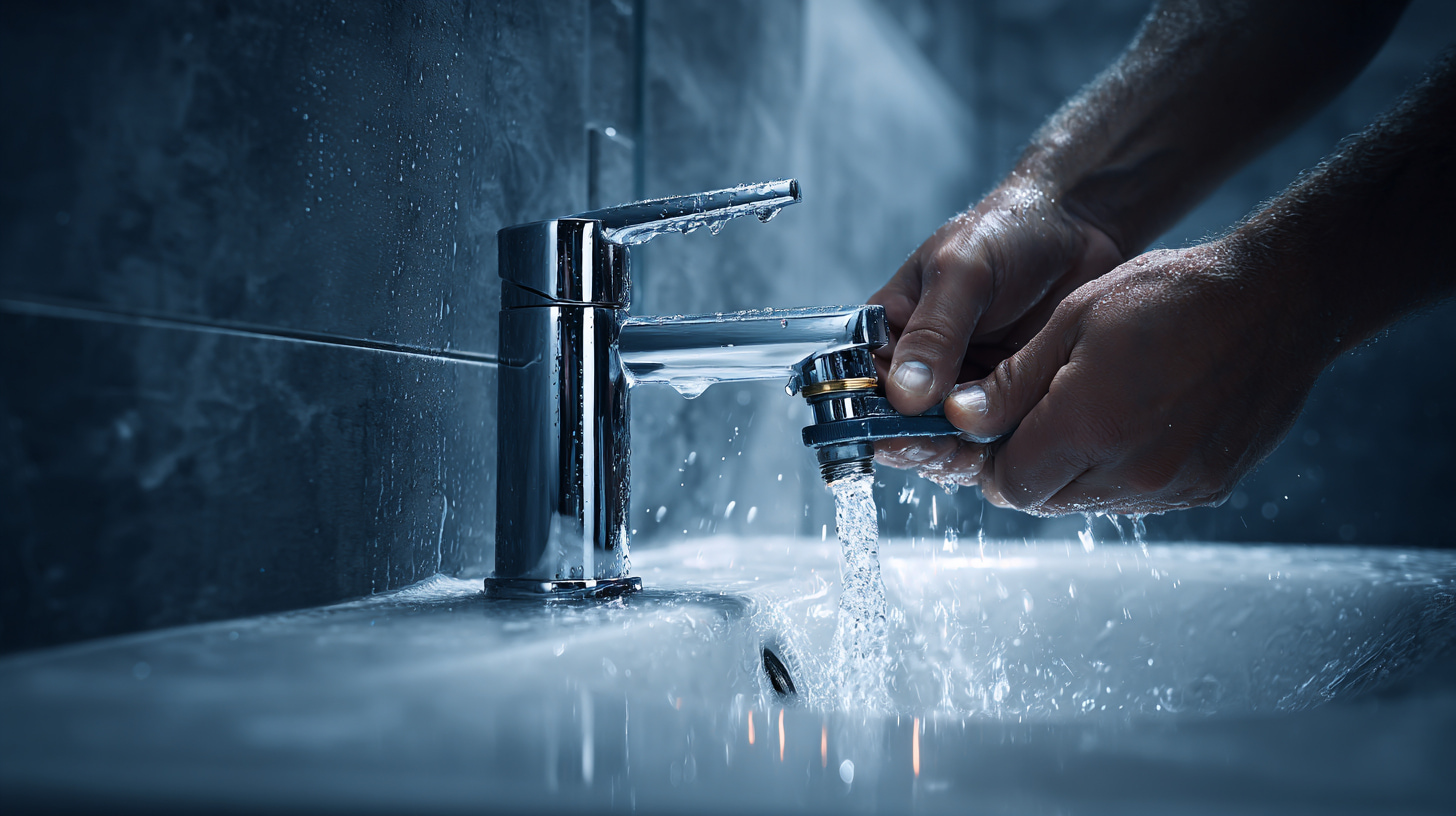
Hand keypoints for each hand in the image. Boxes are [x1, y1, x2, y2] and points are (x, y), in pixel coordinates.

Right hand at [869, 178, 1122, 481]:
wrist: (1079, 228)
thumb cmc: (1008, 232)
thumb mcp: (963, 271)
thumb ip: (935, 331)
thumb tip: (903, 394)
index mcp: (893, 329)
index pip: (866, 382)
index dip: (874, 414)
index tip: (893, 433)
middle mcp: (923, 364)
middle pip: (903, 421)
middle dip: (916, 440)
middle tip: (937, 450)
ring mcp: (966, 385)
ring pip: (946, 437)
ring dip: (954, 452)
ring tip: (969, 453)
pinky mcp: (1007, 399)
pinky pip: (992, 437)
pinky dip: (995, 449)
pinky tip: (1004, 452)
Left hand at [940, 241, 1327, 514]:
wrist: (1278, 301)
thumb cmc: (1170, 297)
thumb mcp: (1073, 322)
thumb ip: (1012, 384)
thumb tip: (960, 419)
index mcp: (1090, 428)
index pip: (1009, 485)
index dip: (995, 457)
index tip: (1002, 422)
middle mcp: (1133, 474)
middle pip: (1046, 501)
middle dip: (1032, 464)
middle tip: (1046, 409)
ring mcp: (1175, 488)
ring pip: (1090, 503)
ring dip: (1077, 470)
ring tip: (1096, 406)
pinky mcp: (1207, 490)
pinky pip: (1138, 498)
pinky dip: (1123, 471)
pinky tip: (1138, 418)